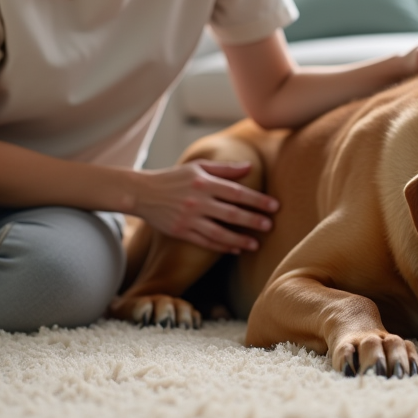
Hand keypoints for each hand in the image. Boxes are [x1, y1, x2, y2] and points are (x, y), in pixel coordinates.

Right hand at [130, 161, 279, 252]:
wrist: (142, 192)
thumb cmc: (173, 177)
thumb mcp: (197, 167)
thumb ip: (225, 168)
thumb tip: (250, 167)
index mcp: (204, 182)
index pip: (237, 192)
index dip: (257, 200)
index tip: (274, 206)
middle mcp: (198, 201)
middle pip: (231, 213)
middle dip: (253, 221)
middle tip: (270, 226)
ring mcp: (189, 218)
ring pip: (219, 232)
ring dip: (239, 240)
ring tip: (255, 245)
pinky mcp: (181, 232)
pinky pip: (205, 242)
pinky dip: (221, 247)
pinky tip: (234, 250)